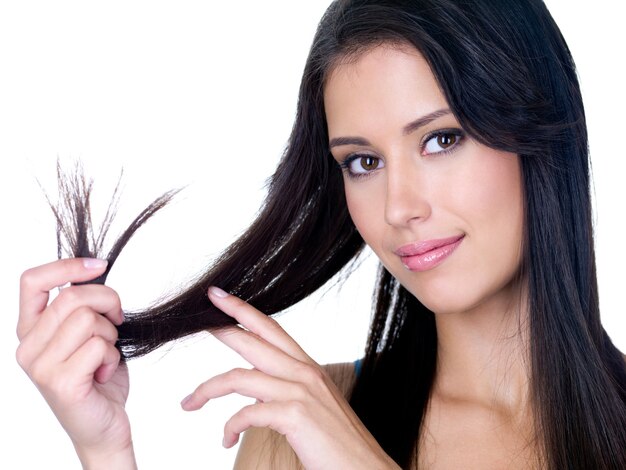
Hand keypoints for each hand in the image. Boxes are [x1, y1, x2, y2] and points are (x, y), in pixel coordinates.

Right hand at [16, 258, 135, 468]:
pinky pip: (99, 346)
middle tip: (116, 321)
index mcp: (30, 330)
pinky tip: (104, 373)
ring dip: (110, 334)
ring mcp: (40, 366)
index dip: (67, 266)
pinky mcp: (60, 383)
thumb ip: (82, 307)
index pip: (32, 281)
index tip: (99, 265)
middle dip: (108, 301)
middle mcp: (27, 348)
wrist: (103, 425)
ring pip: (88, 319)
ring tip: (105, 355)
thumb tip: (96, 270)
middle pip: (72, 296)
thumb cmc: (98, 377)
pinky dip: (113, 356)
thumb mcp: (88, 334)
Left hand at [181, 286, 399, 469]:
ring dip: (207, 389)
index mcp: (308, 367)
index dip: (243, 310)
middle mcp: (304, 372)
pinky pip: (247, 413)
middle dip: (221, 328)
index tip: (219, 296)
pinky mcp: (295, 414)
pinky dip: (229, 427)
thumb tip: (259, 391)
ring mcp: (300, 391)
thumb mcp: (314, 405)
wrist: (365, 468)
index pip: (271, 328)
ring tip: (189, 403)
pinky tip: (226, 440)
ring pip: (240, 377)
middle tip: (198, 321)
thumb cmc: (337, 443)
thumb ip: (288, 390)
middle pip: (253, 340)